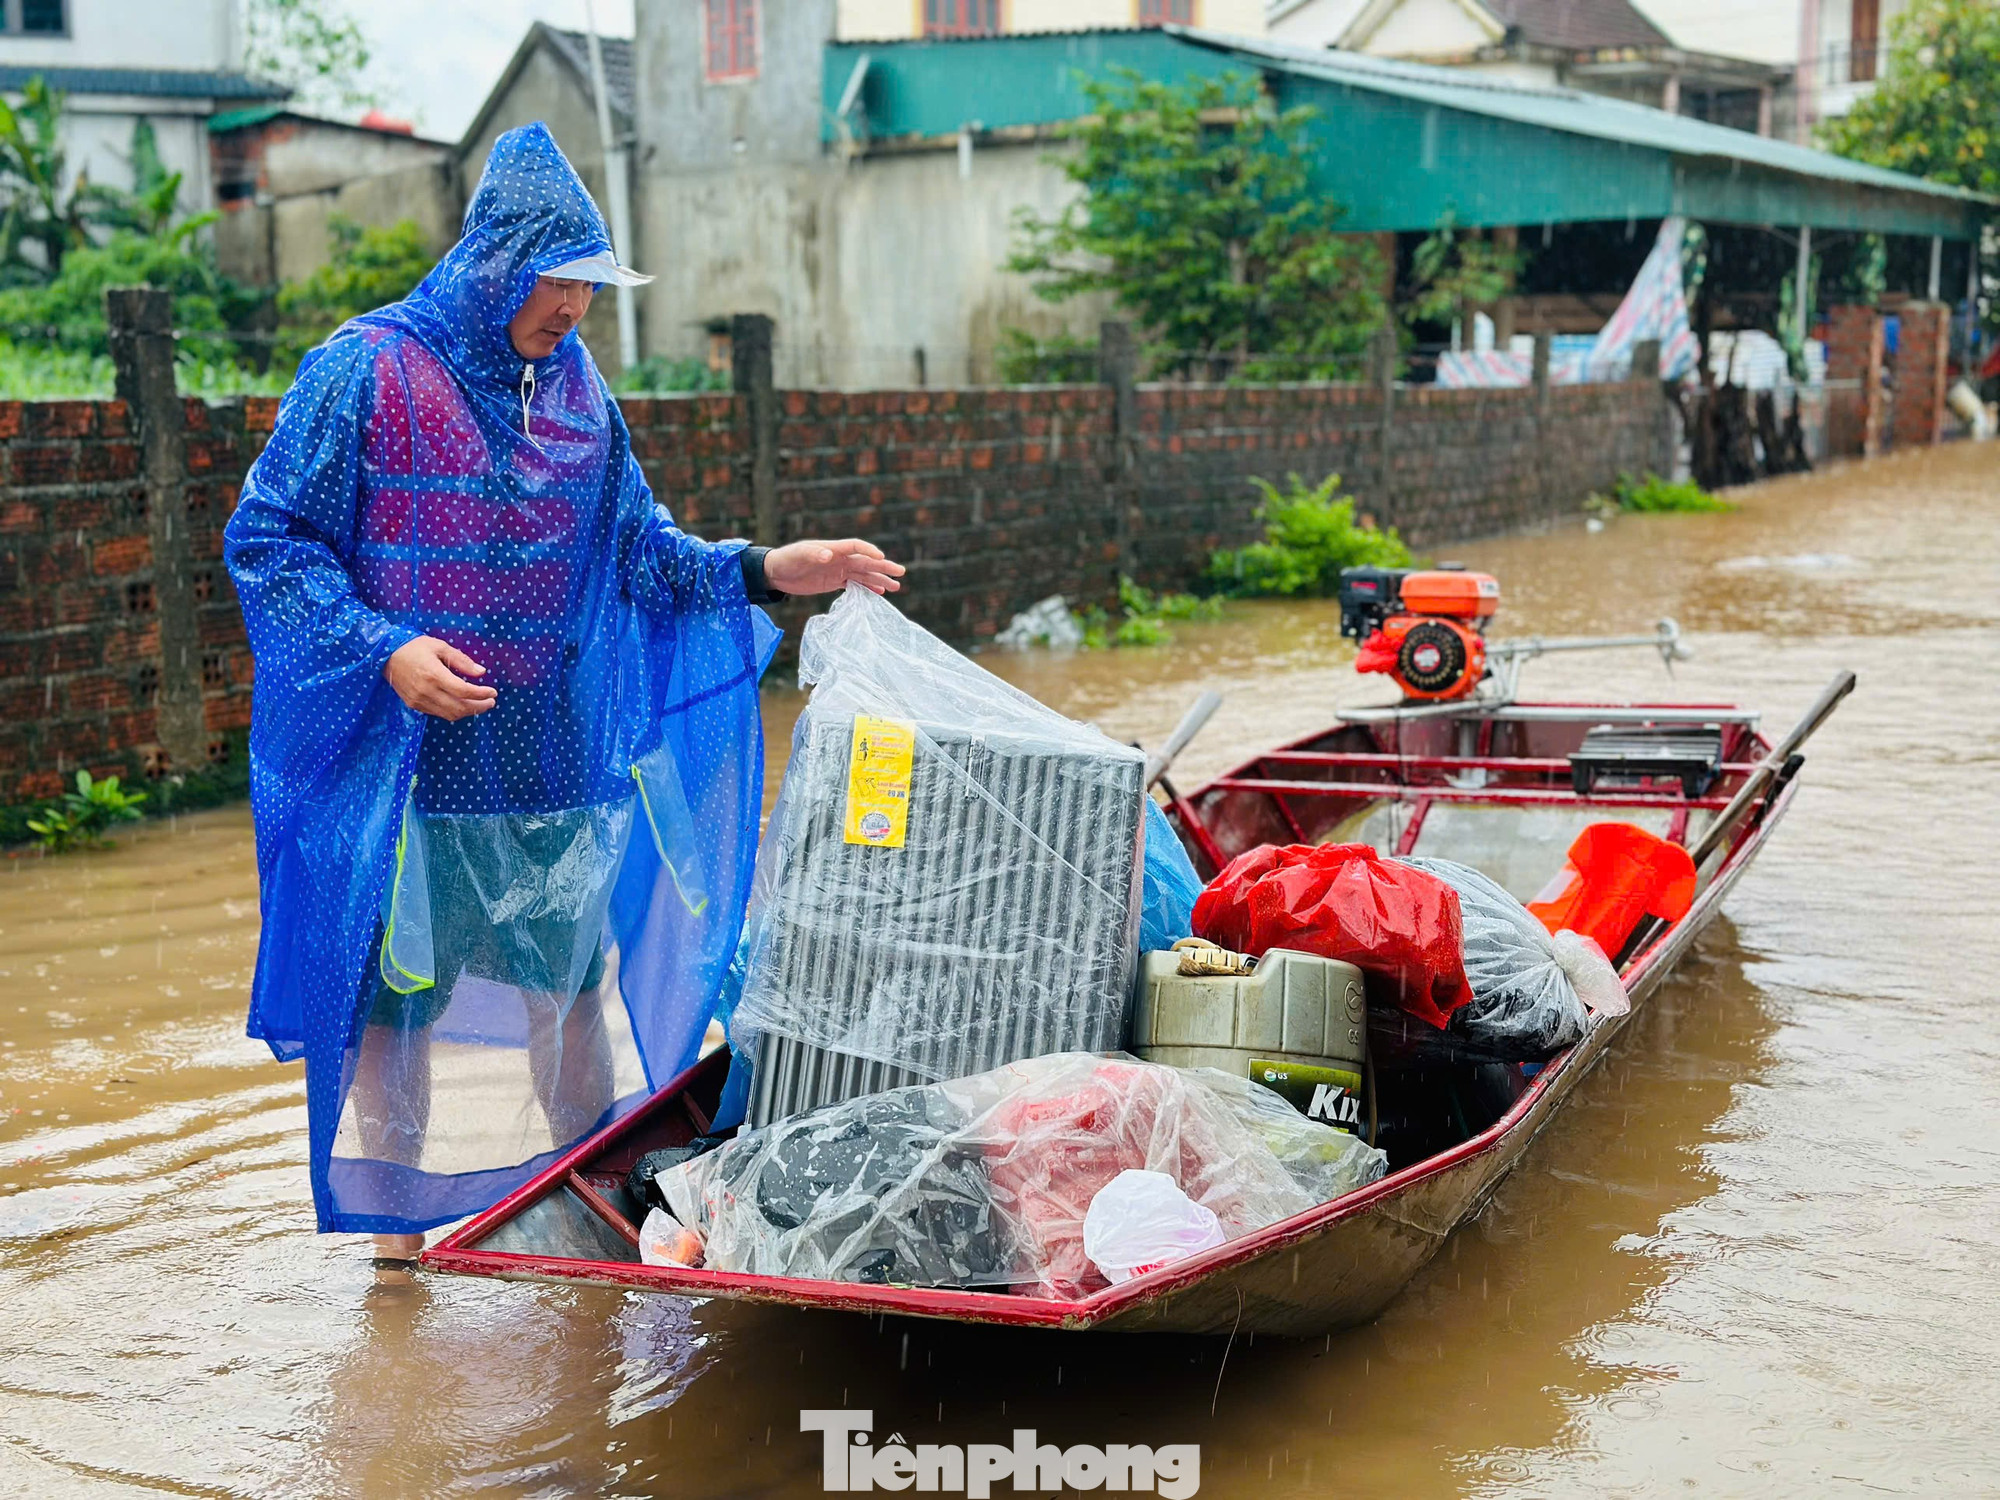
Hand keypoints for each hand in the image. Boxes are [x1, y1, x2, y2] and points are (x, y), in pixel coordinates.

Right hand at [384, 636, 497, 720]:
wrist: (385, 655)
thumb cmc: (414, 647)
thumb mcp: (440, 647)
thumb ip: (462, 661)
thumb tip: (481, 672)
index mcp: (434, 674)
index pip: (463, 691)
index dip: (481, 694)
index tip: (493, 692)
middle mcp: (426, 691)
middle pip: (459, 707)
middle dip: (479, 707)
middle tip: (491, 702)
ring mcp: (419, 700)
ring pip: (450, 714)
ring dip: (468, 712)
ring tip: (479, 704)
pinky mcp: (414, 705)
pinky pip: (438, 713)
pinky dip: (453, 711)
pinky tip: (461, 704)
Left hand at [764, 539, 904, 596]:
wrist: (777, 572)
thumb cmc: (787, 559)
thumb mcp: (800, 555)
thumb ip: (815, 554)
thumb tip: (829, 554)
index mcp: (834, 548)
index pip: (856, 547)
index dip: (869, 551)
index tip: (881, 557)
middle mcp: (839, 558)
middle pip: (866, 561)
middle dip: (883, 567)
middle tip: (901, 572)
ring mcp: (838, 570)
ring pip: (864, 574)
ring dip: (879, 579)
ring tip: (896, 586)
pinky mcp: (834, 581)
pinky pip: (854, 584)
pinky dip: (867, 587)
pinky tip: (879, 592)